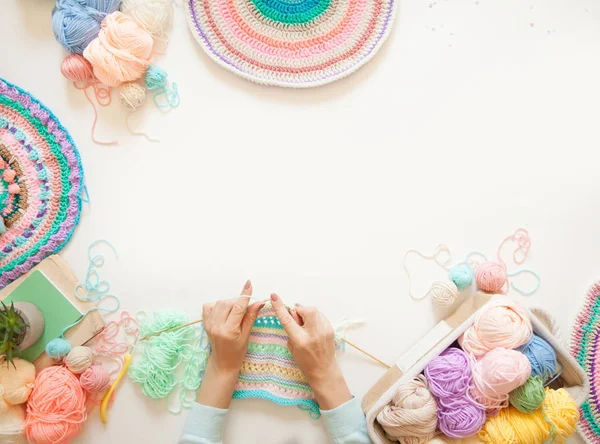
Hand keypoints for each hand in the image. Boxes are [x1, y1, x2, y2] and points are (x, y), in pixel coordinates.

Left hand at [196, 281, 263, 407]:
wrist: (223, 362)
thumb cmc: (237, 351)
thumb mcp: (247, 335)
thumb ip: (251, 316)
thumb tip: (259, 301)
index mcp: (229, 330)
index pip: (238, 308)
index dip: (244, 295)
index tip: (249, 284)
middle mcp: (216, 326)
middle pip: (228, 303)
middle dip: (238, 301)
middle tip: (245, 307)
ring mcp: (209, 324)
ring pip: (219, 303)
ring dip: (229, 302)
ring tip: (236, 311)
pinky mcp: (205, 323)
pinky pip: (209, 306)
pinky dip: (218, 305)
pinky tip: (224, 311)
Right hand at [270, 293, 351, 409]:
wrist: (324, 370)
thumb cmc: (305, 361)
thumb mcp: (292, 347)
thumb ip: (291, 329)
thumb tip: (293, 314)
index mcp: (300, 340)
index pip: (287, 320)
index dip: (280, 307)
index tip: (274, 296)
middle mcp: (313, 334)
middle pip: (306, 309)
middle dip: (300, 310)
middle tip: (297, 319)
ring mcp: (324, 330)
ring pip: (314, 311)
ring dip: (307, 314)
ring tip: (306, 325)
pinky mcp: (331, 329)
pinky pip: (320, 316)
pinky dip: (314, 319)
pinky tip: (313, 328)